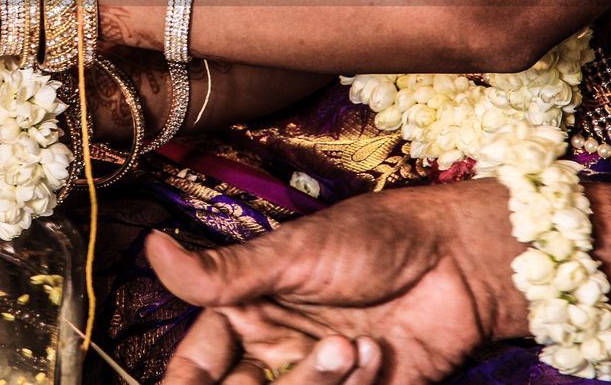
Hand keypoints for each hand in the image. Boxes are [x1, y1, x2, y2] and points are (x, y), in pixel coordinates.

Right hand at [148, 181, 526, 383]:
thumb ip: (221, 273)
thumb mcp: (290, 254)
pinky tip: (378, 354)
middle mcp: (275, 355)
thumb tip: (152, 247)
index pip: (197, 368)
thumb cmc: (371, 240)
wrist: (457, 262)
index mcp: (245, 315)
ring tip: (355, 345)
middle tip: (303, 360)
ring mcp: (318, 382)